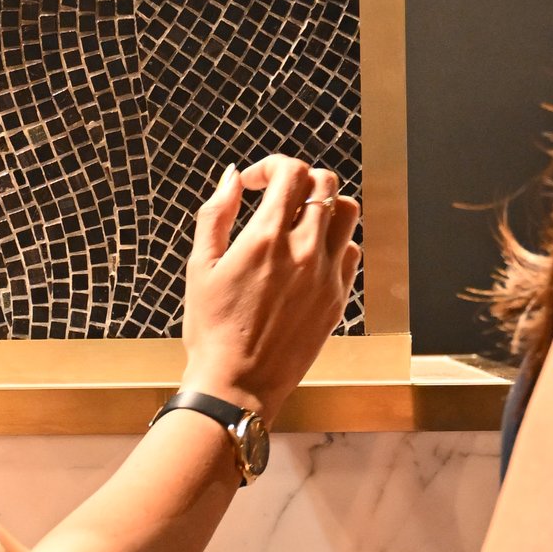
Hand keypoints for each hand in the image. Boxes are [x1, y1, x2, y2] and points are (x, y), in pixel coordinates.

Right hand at [181, 156, 361, 420]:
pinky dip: (334, 242)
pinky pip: (351, 252)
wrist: (238, 384)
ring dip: (324, 206)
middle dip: (299, 180)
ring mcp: (327, 275)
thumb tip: (233, 177)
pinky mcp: (338, 299)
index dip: (271, 166)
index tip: (254, 184)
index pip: (291, 172)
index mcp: (266, 238)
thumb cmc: (212, 329)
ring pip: (347, 213)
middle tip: (278, 198)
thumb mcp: (200, 266)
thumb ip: (216, 213)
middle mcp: (304, 251)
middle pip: (325, 183)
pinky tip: (310, 257)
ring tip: (299, 222)